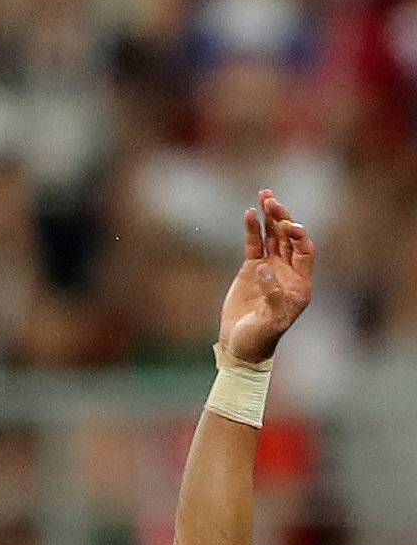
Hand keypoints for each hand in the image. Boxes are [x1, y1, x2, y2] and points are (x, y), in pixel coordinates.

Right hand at [220, 190, 313, 364]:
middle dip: (283, 217)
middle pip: (289, 236)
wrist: (241, 348)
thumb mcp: (272, 322)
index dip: (298, 235)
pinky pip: (255, 244)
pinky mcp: (251, 270)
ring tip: (264, 196)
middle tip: (272, 201)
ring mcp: (270, 268)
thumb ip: (273, 295)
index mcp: (300, 282)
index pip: (304, 249)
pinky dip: (253, 230)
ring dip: (270, 216)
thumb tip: (264, 267)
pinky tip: (250, 214)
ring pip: (273, 236)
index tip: (287, 227)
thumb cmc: (261, 339)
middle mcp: (288, 271)